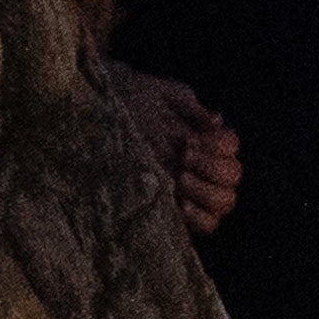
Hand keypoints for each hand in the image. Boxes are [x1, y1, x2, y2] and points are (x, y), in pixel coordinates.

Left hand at [107, 67, 237, 227]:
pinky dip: (200, 217)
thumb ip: (186, 102)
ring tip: (180, 179)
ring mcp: (189, 191)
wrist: (86, 118)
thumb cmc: (118, 103)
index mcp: (197, 138)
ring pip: (225, 202)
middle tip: (183, 158)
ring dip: (207, 190)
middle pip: (233, 176)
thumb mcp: (152, 92)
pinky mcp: (173, 211)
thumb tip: (215, 120)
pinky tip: (180, 203)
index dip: (220, 145)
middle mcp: (199, 167)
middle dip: (213, 166)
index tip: (189, 140)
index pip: (231, 147)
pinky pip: (207, 226)